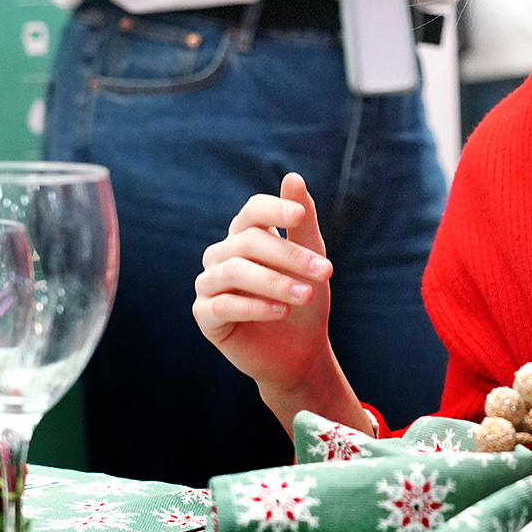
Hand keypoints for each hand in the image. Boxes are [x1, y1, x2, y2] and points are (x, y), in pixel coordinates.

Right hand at [193, 174, 369, 433]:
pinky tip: (281, 312)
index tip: (299, 217)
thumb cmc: (304, 302)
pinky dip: (254, 306)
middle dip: (289, 255)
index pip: (252, 211)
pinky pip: (222, 305)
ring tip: (306, 295)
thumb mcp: (310, 259)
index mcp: (245, 236)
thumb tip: (292, 177)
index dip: (273, 209)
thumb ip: (302, 222)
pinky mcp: (205, 316)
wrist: (299, 354)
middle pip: (248, 242)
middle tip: (325, 271)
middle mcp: (222, 256)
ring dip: (274, 282)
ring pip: (234, 272)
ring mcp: (209, 285)